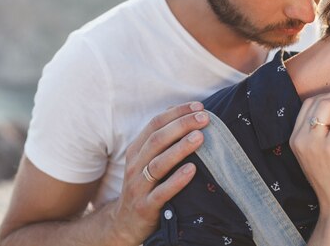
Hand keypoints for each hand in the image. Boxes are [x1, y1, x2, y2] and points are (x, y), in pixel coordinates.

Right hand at [110, 102, 209, 244]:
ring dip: (180, 148)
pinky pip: (162, 192)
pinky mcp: (146, 206)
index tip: (199, 107)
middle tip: (204, 118)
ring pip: (159, 163)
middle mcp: (134, 165)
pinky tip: (193, 170)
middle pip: (157, 139)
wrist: (125, 222)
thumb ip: (160, 138)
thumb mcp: (146, 160)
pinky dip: (177, 180)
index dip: (176, 113)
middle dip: (182, 125)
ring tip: (200, 137)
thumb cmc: (144, 185)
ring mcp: (139, 186)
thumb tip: (180, 110)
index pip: (155, 124)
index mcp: (136, 150)